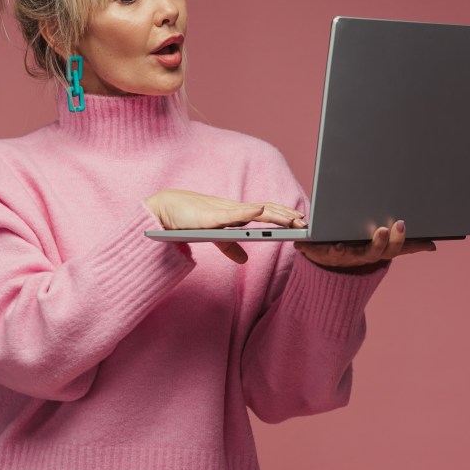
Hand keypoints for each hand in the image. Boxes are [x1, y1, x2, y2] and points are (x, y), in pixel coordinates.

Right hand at [145, 189, 304, 263]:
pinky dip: (248, 211)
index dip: (283, 215)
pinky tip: (260, 211)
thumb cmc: (186, 219)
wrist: (163, 211)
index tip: (301, 221)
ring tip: (293, 219)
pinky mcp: (211, 216)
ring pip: (255, 210)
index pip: (265, 211)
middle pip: (266, 210)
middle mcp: (233, 210)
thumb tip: (245, 259)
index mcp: (235, 215)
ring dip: (275, 214)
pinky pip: (232, 213)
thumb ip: (229, 246)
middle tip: (306, 223)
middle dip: (287, 217)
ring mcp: (223, 211)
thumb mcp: (213, 236)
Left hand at [295, 220, 435, 269]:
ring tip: (339, 244)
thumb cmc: (359, 247)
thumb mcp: (383, 245)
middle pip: (373, 253)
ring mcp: (340, 257)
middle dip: (379, 242)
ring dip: (341, 250)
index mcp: (376, 252)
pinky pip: (314, 252)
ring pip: (344, 255)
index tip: (400, 223)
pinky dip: (308, 248)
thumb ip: (406, 244)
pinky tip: (301, 244)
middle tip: (384, 229)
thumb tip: (433, 245)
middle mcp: (359, 256)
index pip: (392, 249)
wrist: (330, 262)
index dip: (398, 239)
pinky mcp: (319, 255)